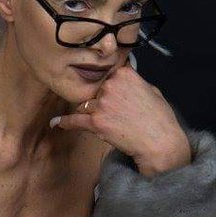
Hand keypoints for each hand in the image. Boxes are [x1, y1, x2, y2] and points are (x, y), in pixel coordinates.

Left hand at [50, 57, 191, 176]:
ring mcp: (101, 104)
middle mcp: (110, 85)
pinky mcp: (95, 122)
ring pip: (85, 105)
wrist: (160, 142)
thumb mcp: (151, 89)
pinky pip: (74, 120)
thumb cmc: (160, 118)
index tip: (109, 93)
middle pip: (94, 90)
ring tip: (102, 123)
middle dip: (99, 100)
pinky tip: (56, 123)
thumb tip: (122, 79)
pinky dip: (64, 122)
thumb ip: (132, 82)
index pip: (106, 74)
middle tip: (114, 114)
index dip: (108, 85)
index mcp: (124, 74)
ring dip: (90, 113)